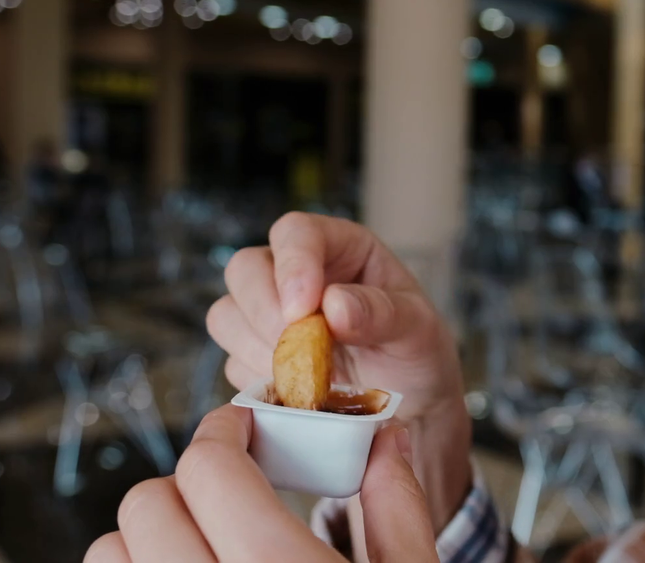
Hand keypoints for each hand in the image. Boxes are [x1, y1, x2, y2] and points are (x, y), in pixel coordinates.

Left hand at [84, 405, 437, 562]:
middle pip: (149, 505)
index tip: (245, 429)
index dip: (225, 431)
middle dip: (189, 478)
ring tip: (207, 530)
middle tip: (231, 481)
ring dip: (152, 528)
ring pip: (113, 552)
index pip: (210, 470)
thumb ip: (400, 506)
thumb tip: (383, 440)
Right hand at [207, 213, 472, 532]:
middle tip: (302, 350)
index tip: (303, 310)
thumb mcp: (418, 330)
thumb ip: (382, 313)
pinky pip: (232, 363)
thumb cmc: (416, 356)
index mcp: (339, 248)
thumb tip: (333, 305)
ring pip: (226, 316)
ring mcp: (269, 315)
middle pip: (244, 269)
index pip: (295, 233)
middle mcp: (297, 274)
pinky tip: (299, 394)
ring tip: (310, 377)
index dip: (292, 266)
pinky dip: (261, 381)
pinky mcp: (255, 357)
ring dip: (260, 350)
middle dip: (265, 312)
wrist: (408, 411)